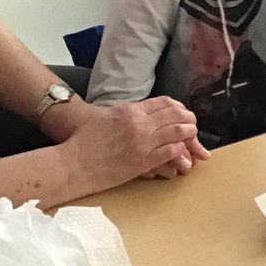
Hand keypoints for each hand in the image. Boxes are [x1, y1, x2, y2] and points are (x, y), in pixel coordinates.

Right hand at [63, 98, 208, 190]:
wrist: (72, 163)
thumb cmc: (82, 140)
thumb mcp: (104, 117)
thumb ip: (123, 113)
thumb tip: (135, 113)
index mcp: (130, 110)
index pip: (164, 103)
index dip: (178, 107)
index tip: (183, 112)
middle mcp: (139, 123)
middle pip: (175, 115)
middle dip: (188, 119)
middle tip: (193, 124)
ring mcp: (142, 142)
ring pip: (177, 132)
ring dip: (189, 134)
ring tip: (193, 137)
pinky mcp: (142, 161)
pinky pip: (170, 152)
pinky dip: (180, 151)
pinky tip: (182, 152)